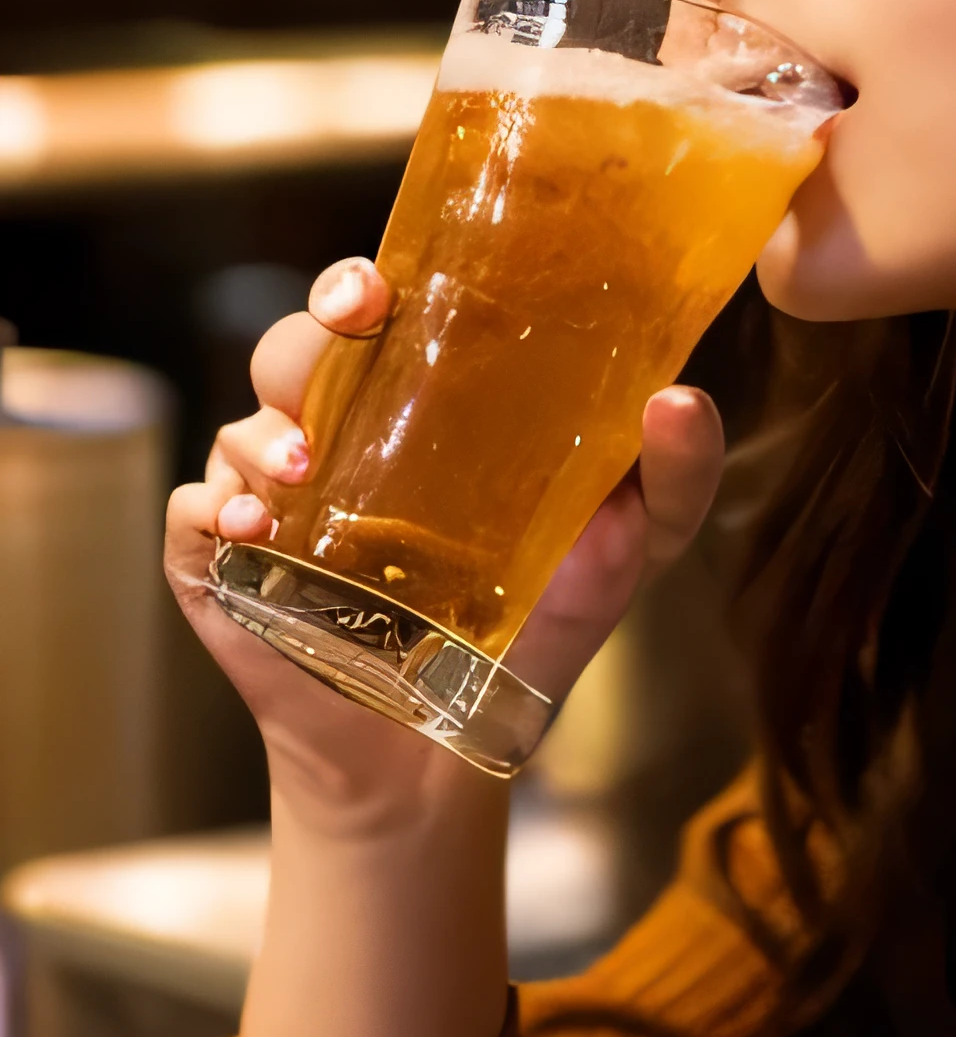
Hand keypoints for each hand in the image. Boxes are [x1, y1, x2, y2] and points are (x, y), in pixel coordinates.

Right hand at [164, 255, 725, 833]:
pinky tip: (250, 532)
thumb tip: (681, 400)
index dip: (363, 283)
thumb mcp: (625, 553)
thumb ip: (675, 481)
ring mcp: (270, 503)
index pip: (375, 314)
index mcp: (416, 408)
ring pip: (240, 427)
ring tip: (304, 469)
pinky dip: (212, 515)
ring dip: (265, 436)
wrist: (448, 753)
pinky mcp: (222, 571)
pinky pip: (193, 519)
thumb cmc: (533, 631)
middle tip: (347, 328)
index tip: (380, 284)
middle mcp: (336, 438)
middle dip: (309, 329)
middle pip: (293, 349)